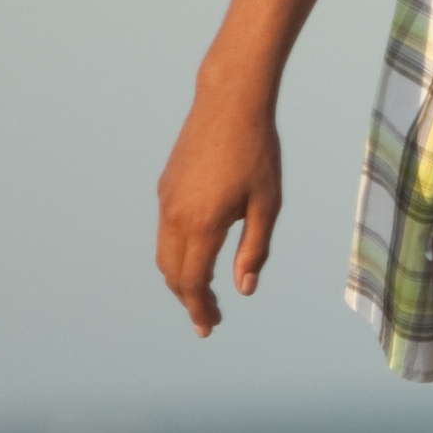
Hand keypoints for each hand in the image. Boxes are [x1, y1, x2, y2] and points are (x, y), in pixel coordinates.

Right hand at [152, 85, 286, 339]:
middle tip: (211, 320)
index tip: (210, 328)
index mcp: (202, 224)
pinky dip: (176, 255)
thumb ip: (254, 249)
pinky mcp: (165, 187)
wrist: (228, 104)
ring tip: (203, 295)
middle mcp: (175, 215)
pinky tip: (197, 258)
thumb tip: (244, 288)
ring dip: (180, 279)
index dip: (200, 309)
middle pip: (173, 274)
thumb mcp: (267, 204)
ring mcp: (166, 200)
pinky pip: (165, 232)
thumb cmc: (258, 152)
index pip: (193, 282)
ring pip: (165, 254)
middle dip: (189, 301)